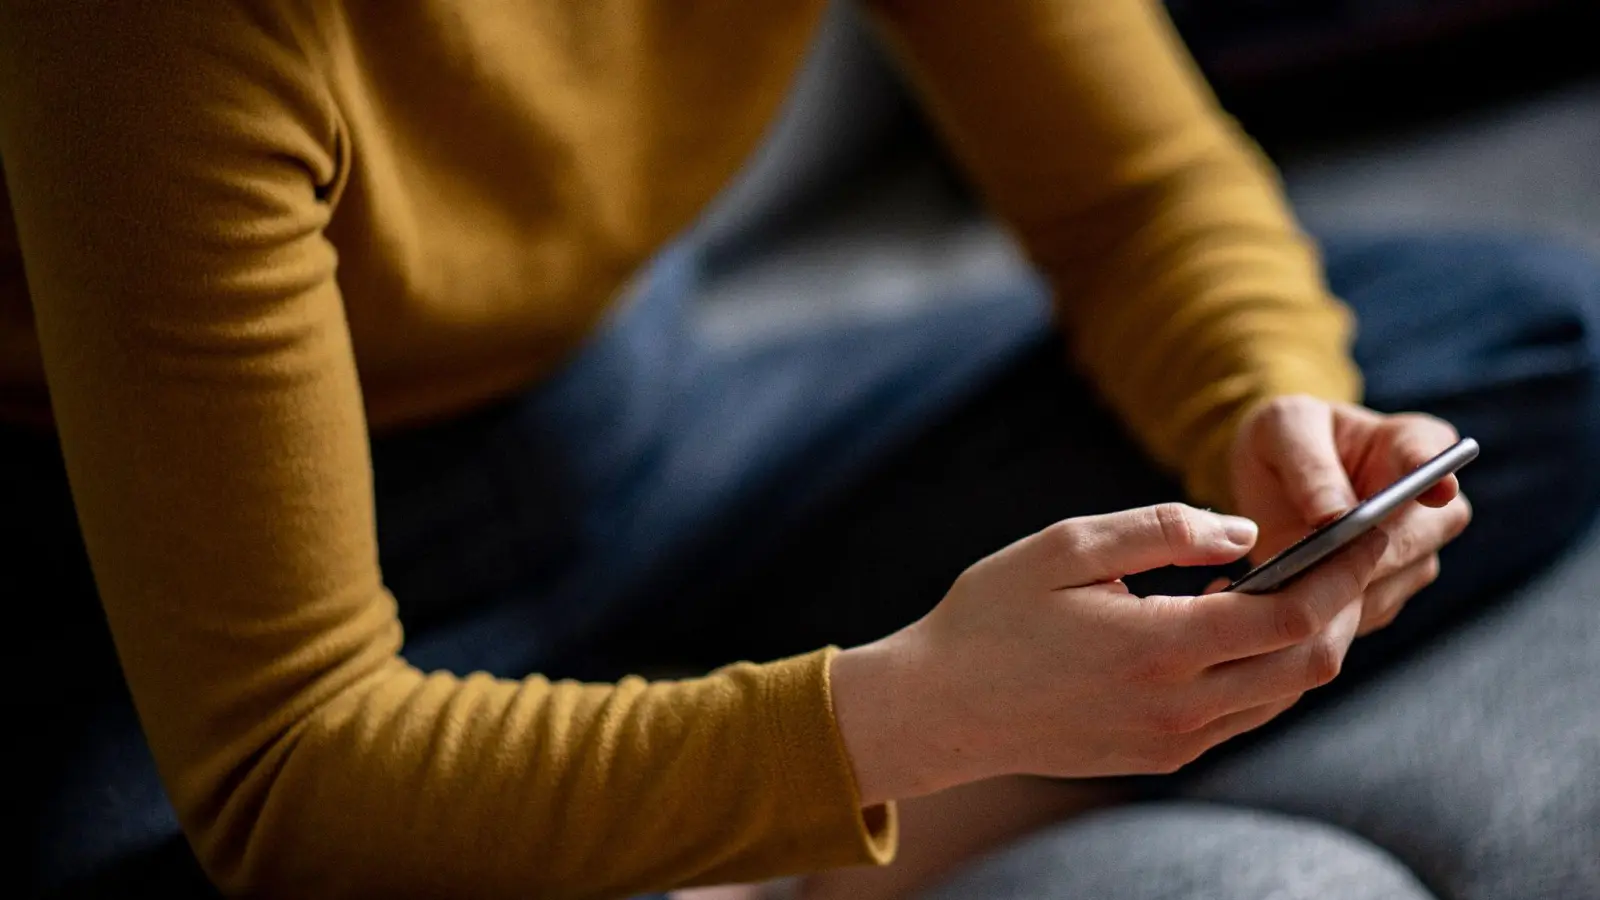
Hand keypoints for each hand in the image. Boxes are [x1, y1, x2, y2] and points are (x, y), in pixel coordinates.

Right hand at [831, 503, 1388, 803]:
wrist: (939, 710)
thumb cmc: (991, 616)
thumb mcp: (1064, 547)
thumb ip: (1162, 530)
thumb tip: (1246, 531)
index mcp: (1157, 648)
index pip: (1295, 613)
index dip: (1347, 568)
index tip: (1374, 525)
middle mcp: (1178, 708)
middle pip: (1311, 661)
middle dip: (1347, 601)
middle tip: (1352, 548)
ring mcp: (1174, 742)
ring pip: (1286, 693)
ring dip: (1313, 636)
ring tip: (1312, 577)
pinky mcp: (1163, 757)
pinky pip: (1248, 713)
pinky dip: (1272, 666)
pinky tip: (1252, 621)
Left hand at [1229, 395, 1472, 634]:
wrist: (1272, 476)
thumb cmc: (1287, 438)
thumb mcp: (1285, 429)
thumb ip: (1310, 467)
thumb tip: (1334, 517)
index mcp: (1411, 442)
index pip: (1433, 459)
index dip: (1439, 478)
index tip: (1438, 490)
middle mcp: (1427, 502)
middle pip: (1424, 535)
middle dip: (1378, 551)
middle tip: (1327, 561)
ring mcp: (1412, 551)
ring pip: (1396, 581)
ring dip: (1349, 589)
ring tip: (1294, 587)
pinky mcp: (1384, 590)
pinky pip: (1366, 612)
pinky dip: (1331, 614)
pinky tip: (1291, 608)